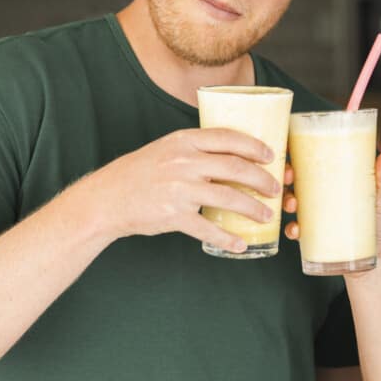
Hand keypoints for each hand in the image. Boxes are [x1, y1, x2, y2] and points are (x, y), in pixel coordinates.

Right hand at [85, 128, 277, 252]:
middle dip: (262, 180)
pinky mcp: (173, 216)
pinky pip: (208, 229)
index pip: (228, 137)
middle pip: (236, 168)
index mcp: (184, 142)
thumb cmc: (139, 173)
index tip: (272, 156)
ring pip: (229, 198)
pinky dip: (227, 238)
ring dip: (253, 208)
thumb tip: (233, 154)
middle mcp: (184, 162)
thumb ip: (195, 149)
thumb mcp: (166, 149)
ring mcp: (179, 189)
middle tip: (276, 189)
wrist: (105, 199)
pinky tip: (240, 243)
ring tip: (266, 215)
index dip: (255, 146)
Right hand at [284, 152, 380, 258]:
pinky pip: (296, 232)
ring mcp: (315, 218)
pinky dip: (292, 230)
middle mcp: (319, 200)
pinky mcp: (314, 238)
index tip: (293, 158)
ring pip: (291, 205)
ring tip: (293, 205)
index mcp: (332, 185)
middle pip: (294, 184)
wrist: (380, 258)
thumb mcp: (379, 200)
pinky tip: (296, 230)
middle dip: (284, 179)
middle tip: (289, 179)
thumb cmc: (379, 225)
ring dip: (286, 202)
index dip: (295, 160)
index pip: (308, 167)